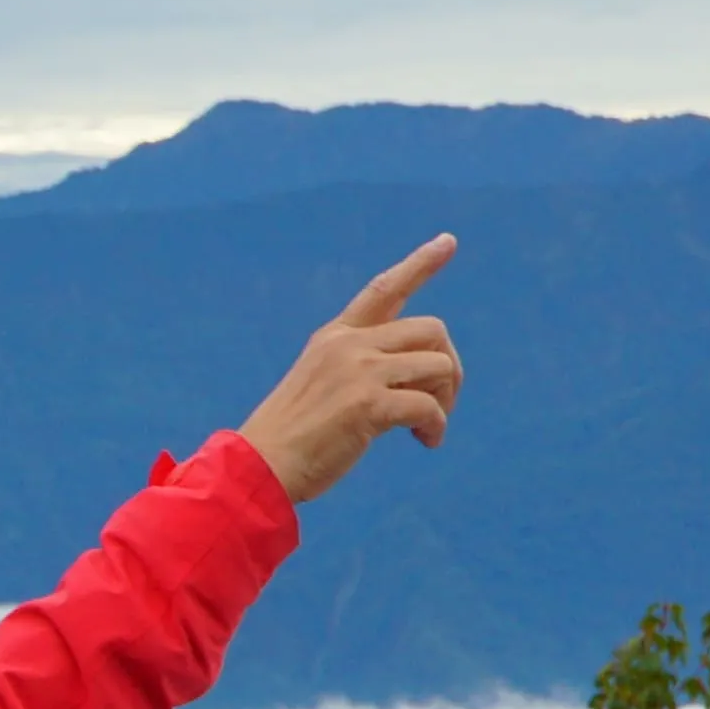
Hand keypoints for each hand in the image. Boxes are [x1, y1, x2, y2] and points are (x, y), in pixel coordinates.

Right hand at [236, 235, 463, 504]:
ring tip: (428, 429)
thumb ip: (363, 368)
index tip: (448, 241)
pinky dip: (436, 427)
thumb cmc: (293, 438)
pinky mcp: (367, 404)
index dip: (420, 264)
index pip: (383, 289)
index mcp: (335, 337)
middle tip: (440, 402)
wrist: (260, 467)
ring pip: (438, 366)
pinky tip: (425, 442)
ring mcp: (358, 372)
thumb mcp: (323, 385)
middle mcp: (348, 345)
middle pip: (431, 331)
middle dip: (448, 366)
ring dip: (445, 401)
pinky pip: (428, 406)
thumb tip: (421, 377)